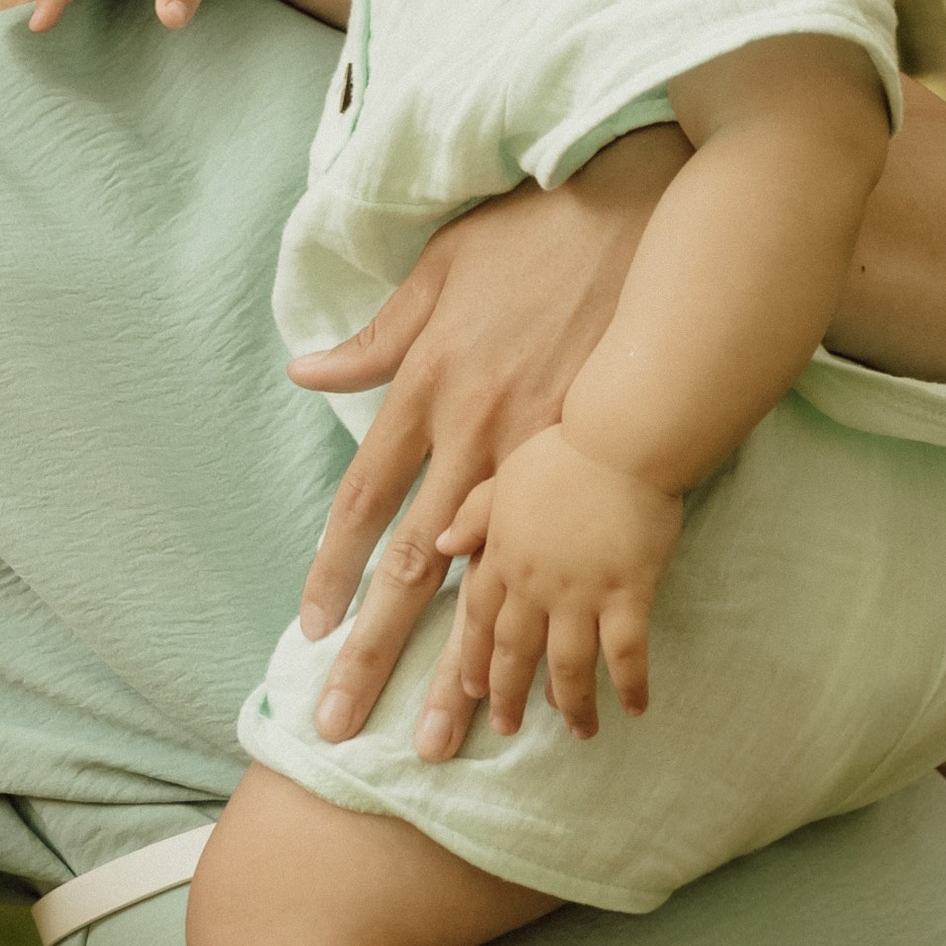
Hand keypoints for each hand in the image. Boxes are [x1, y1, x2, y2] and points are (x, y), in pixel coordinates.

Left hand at [292, 126, 685, 743]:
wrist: (638, 210)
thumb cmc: (535, 233)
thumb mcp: (439, 273)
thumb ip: (377, 337)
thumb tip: (308, 372)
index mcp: (427, 388)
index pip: (363, 502)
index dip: (334, 573)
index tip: (312, 634)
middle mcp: (473, 434)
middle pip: (412, 565)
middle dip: (378, 651)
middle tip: (347, 723)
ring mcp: (540, 454)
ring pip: (488, 580)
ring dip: (463, 662)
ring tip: (449, 736)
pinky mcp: (599, 455)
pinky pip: (567, 556)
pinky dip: (558, 621)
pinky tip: (556, 679)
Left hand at [430, 426, 675, 749]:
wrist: (620, 435)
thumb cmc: (565, 447)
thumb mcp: (504, 474)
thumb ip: (474, 512)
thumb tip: (442, 541)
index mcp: (502, 552)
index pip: (477, 616)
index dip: (472, 657)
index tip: (469, 690)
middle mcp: (534, 580)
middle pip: (514, 650)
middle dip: (508, 694)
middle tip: (508, 727)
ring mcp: (581, 590)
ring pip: (568, 663)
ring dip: (571, 702)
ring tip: (580, 731)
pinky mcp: (627, 590)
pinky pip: (627, 652)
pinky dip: (630, 685)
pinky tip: (637, 708)